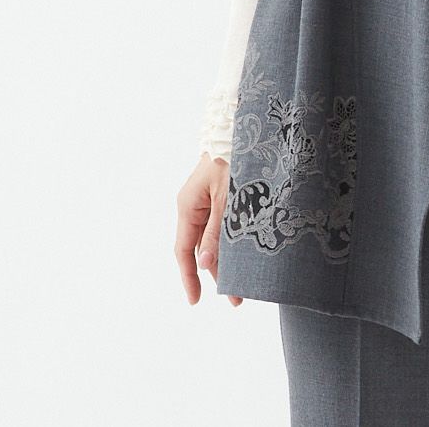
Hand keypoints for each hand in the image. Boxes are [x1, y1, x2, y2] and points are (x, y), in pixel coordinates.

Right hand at [175, 151, 242, 305]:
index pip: (184, 251)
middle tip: (236, 299)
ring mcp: (205, 201)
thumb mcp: (226, 198)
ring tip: (244, 283)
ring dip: (227, 259)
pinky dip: (232, 241)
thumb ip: (216, 231)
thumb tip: (204, 264)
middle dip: (217, 273)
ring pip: (214, 238)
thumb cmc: (231, 158)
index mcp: (188, 206)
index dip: (189, 277)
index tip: (196, 300)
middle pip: (201, 248)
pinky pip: (222, 225)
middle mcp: (193, 206)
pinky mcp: (219, 196)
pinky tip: (244, 255)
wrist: (238, 127)